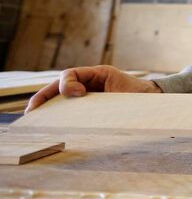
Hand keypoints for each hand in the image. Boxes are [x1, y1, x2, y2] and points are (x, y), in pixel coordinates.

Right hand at [25, 65, 160, 113]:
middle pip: (59, 86)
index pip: (71, 74)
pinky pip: (70, 109)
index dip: (67, 83)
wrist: (153, 101)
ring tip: (34, 118)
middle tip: (32, 111)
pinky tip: (50, 124)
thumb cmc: (140, 95)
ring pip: (62, 98)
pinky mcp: (89, 108)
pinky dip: (59, 115)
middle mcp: (89, 83)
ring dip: (48, 107)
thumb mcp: (123, 91)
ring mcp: (87, 95)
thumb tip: (81, 97)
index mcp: (97, 74)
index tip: (75, 94)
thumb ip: (104, 96)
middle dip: (43, 97)